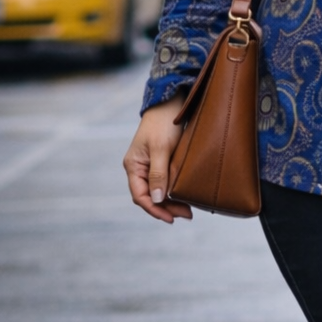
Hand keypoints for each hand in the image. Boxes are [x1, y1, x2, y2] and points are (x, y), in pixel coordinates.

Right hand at [123, 96, 192, 223]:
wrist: (169, 103)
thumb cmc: (162, 124)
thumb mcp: (161, 149)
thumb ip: (159, 174)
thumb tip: (157, 199)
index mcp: (133, 166)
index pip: (140, 196)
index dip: (155, 210)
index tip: (171, 218)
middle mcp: (139, 169)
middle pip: (149, 196)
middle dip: (166, 208)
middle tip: (187, 215)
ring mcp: (149, 166)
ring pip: (158, 191)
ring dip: (171, 202)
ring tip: (188, 210)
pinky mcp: (160, 162)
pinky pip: (164, 182)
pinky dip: (173, 191)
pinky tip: (184, 195)